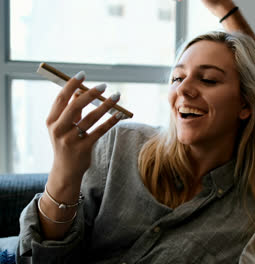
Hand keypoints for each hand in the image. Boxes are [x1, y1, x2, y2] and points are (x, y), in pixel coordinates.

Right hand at [46, 71, 120, 190]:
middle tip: (103, 85)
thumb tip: (80, 90)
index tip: (82, 74)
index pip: (61, 98)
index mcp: (51, 121)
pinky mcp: (83, 148)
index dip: (71, 85)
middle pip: (75, 107)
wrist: (66, 171)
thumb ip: (71, 110)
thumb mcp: (63, 127)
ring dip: (105, 105)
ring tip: (116, 96)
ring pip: (90, 118)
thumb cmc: (66, 143)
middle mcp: (59, 130)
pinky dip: (111, 121)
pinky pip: (100, 131)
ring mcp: (71, 140)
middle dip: (90, 94)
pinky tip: (119, 114)